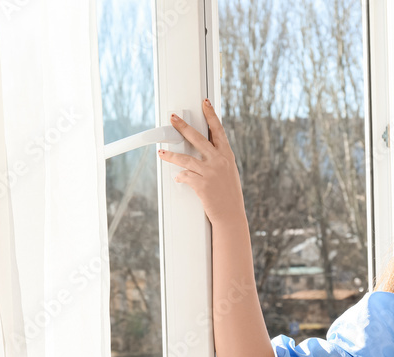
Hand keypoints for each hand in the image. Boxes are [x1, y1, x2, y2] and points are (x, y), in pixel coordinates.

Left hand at [158, 99, 246, 227]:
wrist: (231, 216)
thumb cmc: (229, 196)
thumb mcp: (228, 174)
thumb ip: (218, 161)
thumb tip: (205, 153)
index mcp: (227, 156)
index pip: (218, 130)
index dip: (211, 115)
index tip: (205, 104)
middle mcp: (219, 161)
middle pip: (197, 138)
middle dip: (183, 126)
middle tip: (173, 119)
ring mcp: (211, 172)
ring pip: (186, 158)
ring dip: (171, 155)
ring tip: (161, 152)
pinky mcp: (202, 184)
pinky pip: (185, 176)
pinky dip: (180, 177)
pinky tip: (178, 177)